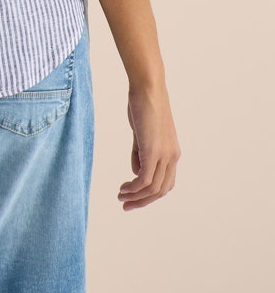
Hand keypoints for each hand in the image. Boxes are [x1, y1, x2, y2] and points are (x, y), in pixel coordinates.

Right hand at [117, 81, 180, 209]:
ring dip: (136, 197)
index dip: (150, 194)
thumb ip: (141, 153)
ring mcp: (164, 155)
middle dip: (143, 201)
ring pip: (153, 188)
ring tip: (121, 197)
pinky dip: (134, 188)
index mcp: (172, 152)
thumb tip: (136, 173)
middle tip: (126, 205)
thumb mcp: (142, 133)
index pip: (165, 182)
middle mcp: (172, 157)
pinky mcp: (153, 151)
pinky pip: (144, 179)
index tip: (134, 196)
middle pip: (161, 190)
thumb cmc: (143, 105)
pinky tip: (123, 188)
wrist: (147, 88)